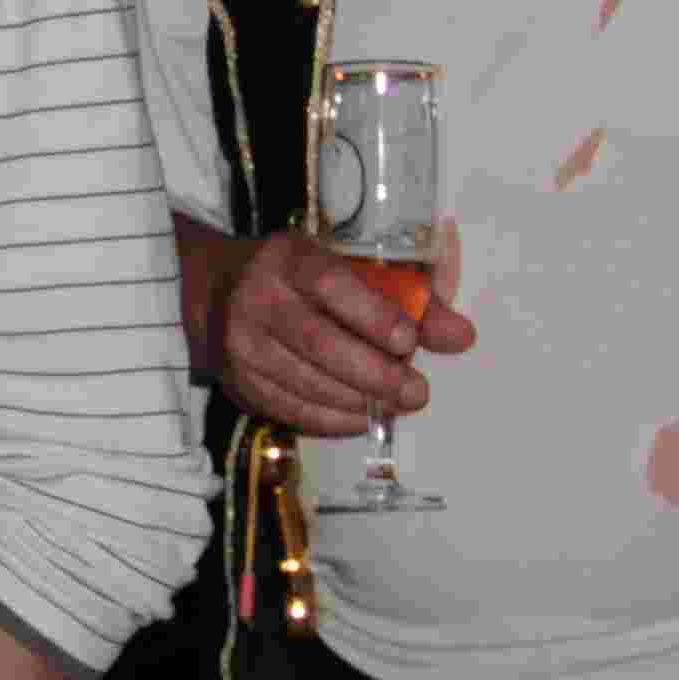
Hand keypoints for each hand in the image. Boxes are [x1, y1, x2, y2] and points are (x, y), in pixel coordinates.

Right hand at [215, 227, 470, 437]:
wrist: (215, 292)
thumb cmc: (300, 277)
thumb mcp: (347, 269)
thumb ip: (408, 299)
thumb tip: (463, 337)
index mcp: (288, 259)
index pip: (330, 286)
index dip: (372, 315)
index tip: (409, 341)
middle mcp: (257, 300)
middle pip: (319, 343)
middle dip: (374, 374)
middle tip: (417, 392)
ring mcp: (242, 346)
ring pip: (306, 383)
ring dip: (359, 401)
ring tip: (397, 405)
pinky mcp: (238, 383)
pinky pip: (291, 410)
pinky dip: (333, 419)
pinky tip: (363, 416)